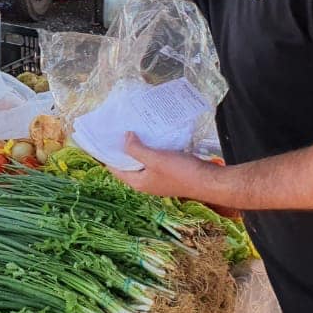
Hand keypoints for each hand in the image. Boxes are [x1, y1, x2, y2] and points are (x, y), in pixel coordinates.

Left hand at [110, 133, 225, 202]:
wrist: (209, 180)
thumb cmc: (180, 172)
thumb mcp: (154, 159)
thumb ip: (136, 149)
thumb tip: (125, 137)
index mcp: (138, 182)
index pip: (116, 169)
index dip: (108, 155)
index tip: (103, 138)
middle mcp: (146, 182)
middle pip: (128, 164)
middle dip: (123, 148)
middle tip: (118, 130)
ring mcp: (159, 178)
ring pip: (143, 161)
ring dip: (138, 147)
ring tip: (133, 129)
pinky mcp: (169, 172)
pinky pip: (155, 159)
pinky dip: (151, 148)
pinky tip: (152, 136)